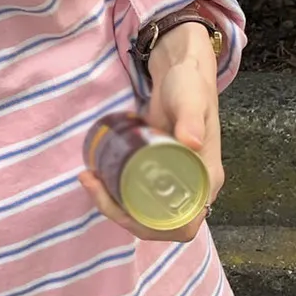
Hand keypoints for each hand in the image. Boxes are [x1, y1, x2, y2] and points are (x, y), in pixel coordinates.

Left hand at [84, 22, 224, 228]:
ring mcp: (173, 179)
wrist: (180, 69)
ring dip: (114, 204)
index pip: (182, 225)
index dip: (152, 226)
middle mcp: (192, 186)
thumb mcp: (191, 101)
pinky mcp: (156, 169)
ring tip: (89, 179)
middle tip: (93, 184)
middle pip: (157, 223)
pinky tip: (95, 176)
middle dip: (122, 214)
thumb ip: (191, 119)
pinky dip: (115, 192)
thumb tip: (192, 143)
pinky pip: (136, 193)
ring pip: (143, 210)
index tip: (122, 209)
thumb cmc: (190, 84)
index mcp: (206, 180)